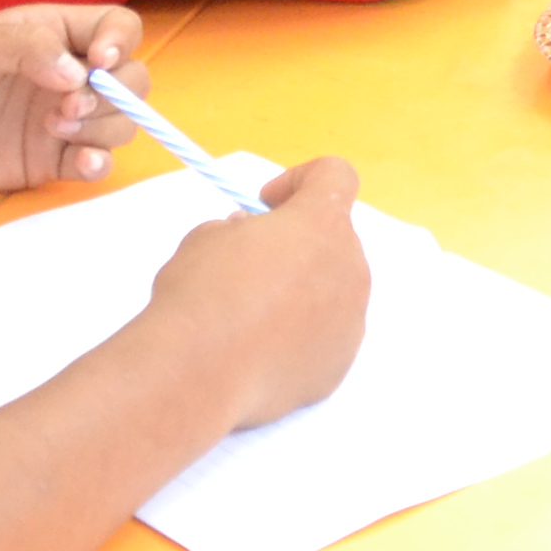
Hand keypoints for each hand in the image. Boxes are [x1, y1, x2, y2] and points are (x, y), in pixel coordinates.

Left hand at [0, 2, 127, 203]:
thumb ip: (22, 47)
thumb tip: (78, 73)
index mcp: (47, 33)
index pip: (115, 26)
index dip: (120, 42)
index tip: (98, 63)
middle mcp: (62, 74)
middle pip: (131, 76)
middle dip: (114, 92)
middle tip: (66, 108)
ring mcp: (57, 120)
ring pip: (121, 120)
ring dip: (105, 126)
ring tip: (54, 131)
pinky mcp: (47, 163)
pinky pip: (96, 161)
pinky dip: (99, 163)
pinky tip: (77, 163)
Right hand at [147, 155, 370, 429]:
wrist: (200, 374)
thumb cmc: (200, 296)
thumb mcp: (206, 238)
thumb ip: (240, 228)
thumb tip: (248, 235)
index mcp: (321, 224)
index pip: (335, 176)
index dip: (300, 180)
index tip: (266, 203)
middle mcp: (349, 268)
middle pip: (334, 238)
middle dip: (298, 242)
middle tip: (252, 262)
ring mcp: (350, 320)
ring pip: (334, 289)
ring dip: (302, 289)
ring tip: (252, 313)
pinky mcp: (339, 363)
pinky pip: (327, 336)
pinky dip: (301, 335)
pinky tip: (260, 348)